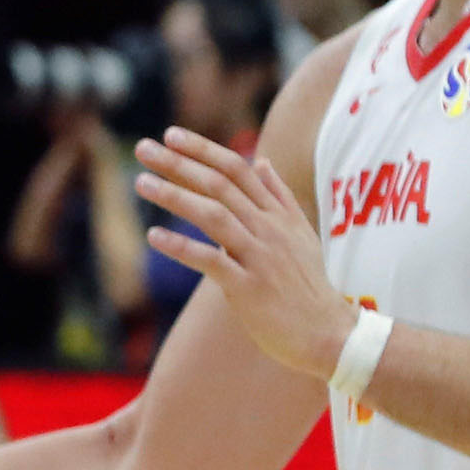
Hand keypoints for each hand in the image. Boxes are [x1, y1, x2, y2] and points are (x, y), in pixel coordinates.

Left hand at [134, 128, 354, 377]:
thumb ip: (279, 196)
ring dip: (175, 196)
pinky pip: (211, 261)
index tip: (171, 135)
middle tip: (143, 148)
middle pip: (220, 184)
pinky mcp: (249, 287)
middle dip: (179, 163)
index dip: (203, 149)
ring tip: (141, 183)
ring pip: (214, 215)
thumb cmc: (308, 286)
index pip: (237, 168)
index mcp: (278, 214)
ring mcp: (259, 256)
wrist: (329, 333)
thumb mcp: (301, 234)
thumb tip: (263, 161)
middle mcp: (269, 229)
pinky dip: (181, 248)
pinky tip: (154, 237)